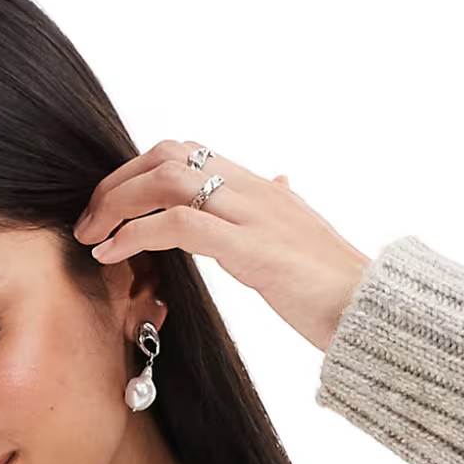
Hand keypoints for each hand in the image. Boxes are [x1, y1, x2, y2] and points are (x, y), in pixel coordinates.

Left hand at [71, 140, 373, 354]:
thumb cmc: (340, 287)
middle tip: (88, 221)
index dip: (138, 170)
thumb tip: (281, 181)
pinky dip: (136, 234)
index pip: (185, 152)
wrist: (375, 311)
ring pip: (166, 181)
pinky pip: (179, 224)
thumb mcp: (306, 234)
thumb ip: (283, 206)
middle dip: (117, 184)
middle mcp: (254, 189)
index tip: (112, 204)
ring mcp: (252, 215)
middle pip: (166, 156)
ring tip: (92, 238)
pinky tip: (113, 255)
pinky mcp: (251, 250)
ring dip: (117, 206)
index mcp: (261, 186)